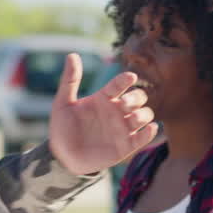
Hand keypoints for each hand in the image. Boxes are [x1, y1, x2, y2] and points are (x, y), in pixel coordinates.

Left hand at [47, 54, 157, 175]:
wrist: (62, 156)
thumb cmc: (62, 128)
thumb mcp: (63, 104)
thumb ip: (69, 81)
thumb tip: (72, 55)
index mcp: (103, 98)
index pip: (119, 84)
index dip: (126, 79)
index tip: (129, 77)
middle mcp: (116, 111)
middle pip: (138, 98)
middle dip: (136, 98)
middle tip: (125, 104)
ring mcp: (122, 128)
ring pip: (145, 115)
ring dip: (144, 114)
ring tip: (134, 119)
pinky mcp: (126, 146)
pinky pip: (143, 138)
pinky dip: (150, 133)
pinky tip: (150, 129)